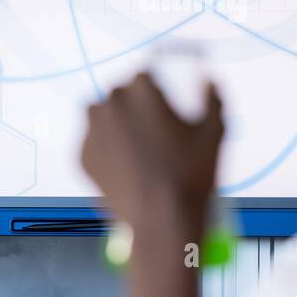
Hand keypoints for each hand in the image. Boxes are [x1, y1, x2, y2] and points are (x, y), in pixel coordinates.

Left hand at [80, 72, 223, 242]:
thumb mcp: (215, 131)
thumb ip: (213, 97)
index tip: (165, 104)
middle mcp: (111, 103)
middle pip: (122, 94)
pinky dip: (107, 150)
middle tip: (155, 130)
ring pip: (103, 116)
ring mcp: (92, 131)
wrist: (162, 220)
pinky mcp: (81, 157)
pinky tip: (128, 166)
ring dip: (117, 124)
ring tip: (139, 148)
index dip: (157, 89)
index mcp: (141, 89)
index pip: (145, 75)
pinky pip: (94, 144)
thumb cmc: (189, 177)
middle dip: (136, 106)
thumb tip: (209, 83)